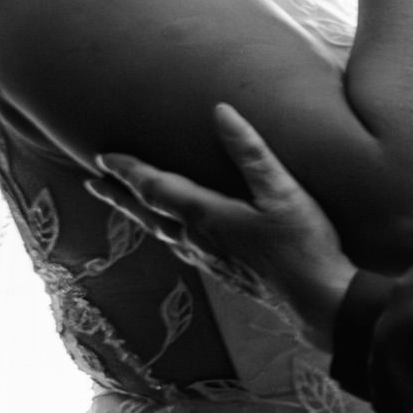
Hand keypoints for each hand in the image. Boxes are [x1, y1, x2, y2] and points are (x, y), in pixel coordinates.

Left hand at [89, 104, 358, 347]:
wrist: (319, 300)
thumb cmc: (304, 244)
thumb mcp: (283, 191)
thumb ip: (251, 152)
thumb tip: (221, 111)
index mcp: (207, 216)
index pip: (155, 187)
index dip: (128, 170)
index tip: (103, 157)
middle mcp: (197, 240)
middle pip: (147, 214)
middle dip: (119, 196)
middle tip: (93, 183)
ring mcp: (208, 260)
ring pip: (161, 234)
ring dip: (139, 216)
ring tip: (126, 206)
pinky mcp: (223, 274)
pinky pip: (180, 249)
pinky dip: (164, 235)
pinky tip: (174, 238)